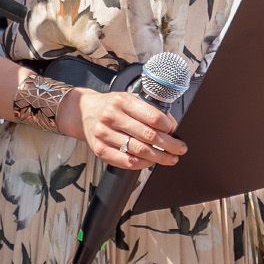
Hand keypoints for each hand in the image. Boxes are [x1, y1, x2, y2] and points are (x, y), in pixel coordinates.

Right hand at [59, 87, 186, 170]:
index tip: (175, 132)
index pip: (152, 117)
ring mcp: (104, 134)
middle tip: (180, 149)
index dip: (168, 127)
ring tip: (170, 158)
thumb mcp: (128, 99)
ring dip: (158, 157)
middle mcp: (112, 116)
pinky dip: (141, 164)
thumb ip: (147, 109)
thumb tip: (170, 125)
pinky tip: (150, 162)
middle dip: (169, 145)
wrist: (83, 112)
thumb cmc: (111, 106)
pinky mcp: (100, 149)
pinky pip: (126, 161)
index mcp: (122, 101)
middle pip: (148, 135)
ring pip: (138, 150)